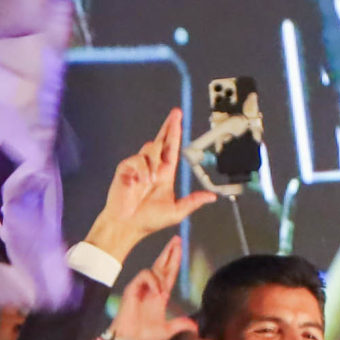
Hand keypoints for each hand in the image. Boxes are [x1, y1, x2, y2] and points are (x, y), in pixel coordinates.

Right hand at [84, 110, 218, 263]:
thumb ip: (193, 202)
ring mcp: (139, 166)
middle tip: (176, 114)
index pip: (172, 148)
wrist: (126, 226)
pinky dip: (141, 170)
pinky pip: (137, 160)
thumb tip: (212, 196)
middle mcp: (153, 167)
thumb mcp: (175, 212)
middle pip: (161, 140)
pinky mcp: (126, 168)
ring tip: (150, 181)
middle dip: (169, 126)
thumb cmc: (148, 220)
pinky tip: (140, 182)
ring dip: (154, 163)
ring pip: (151, 149)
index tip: (178, 118)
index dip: (175, 132)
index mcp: (165, 174)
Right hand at [110, 238, 194, 339]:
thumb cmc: (144, 336)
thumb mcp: (167, 331)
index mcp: (160, 296)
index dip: (174, 260)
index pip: (169, 273)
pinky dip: (153, 281)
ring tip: (163, 293)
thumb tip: (195, 326)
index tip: (179, 247)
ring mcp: (141, 287)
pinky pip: (144, 276)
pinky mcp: (132, 289)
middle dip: (170, 252)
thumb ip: (180, 325)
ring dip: (162, 277)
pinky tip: (157, 292)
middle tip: (177, 239)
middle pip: (161, 265)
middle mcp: (151, 289)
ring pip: (153, 269)